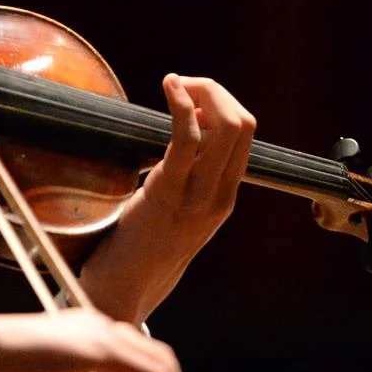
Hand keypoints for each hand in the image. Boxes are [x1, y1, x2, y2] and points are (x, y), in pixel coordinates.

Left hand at [80, 73, 254, 322]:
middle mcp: (220, 195)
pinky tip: (170, 88)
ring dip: (201, 92)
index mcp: (225, 195)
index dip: (222, 101)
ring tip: (175, 84)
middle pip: (242, 123)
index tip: (192, 95)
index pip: (246, 133)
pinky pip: (188, 139)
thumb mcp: (176, 209)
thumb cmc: (140, 243)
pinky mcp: (169, 194)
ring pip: (224, 126)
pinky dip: (182, 104)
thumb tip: (180, 130)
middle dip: (214, 90)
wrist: (125, 286)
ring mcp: (198, 196)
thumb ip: (186, 175)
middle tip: (183, 85)